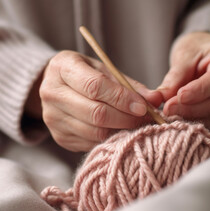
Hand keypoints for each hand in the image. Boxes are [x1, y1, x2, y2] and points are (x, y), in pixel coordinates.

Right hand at [27, 50, 161, 151]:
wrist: (55, 86)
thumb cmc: (85, 74)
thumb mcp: (104, 70)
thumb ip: (130, 85)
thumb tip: (157, 99)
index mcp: (62, 68)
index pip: (95, 86)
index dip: (122, 98)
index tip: (144, 106)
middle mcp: (52, 93)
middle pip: (96, 113)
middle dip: (127, 118)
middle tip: (147, 118)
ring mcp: (53, 118)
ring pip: (95, 132)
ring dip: (122, 131)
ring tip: (137, 125)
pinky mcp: (59, 137)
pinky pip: (91, 143)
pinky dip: (111, 139)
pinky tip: (121, 131)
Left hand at [157, 32, 209, 127]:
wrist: (207, 54)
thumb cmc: (197, 50)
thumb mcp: (184, 55)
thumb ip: (174, 76)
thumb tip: (159, 98)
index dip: (200, 90)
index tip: (179, 96)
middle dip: (192, 108)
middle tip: (168, 109)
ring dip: (192, 117)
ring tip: (170, 115)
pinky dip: (196, 121)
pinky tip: (179, 119)